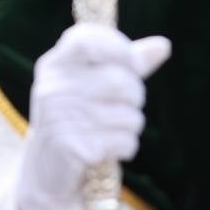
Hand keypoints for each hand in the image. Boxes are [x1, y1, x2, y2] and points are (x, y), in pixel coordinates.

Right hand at [14, 25, 170, 209]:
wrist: (46, 170)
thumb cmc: (76, 118)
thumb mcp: (92, 84)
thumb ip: (126, 63)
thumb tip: (164, 45)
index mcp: (55, 64)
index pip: (87, 39)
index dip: (118, 47)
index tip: (130, 62)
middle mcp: (53, 87)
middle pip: (121, 81)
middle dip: (135, 97)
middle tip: (121, 108)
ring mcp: (60, 117)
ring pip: (129, 115)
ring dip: (131, 127)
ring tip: (110, 131)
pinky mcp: (73, 148)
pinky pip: (124, 142)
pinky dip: (125, 148)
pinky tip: (107, 150)